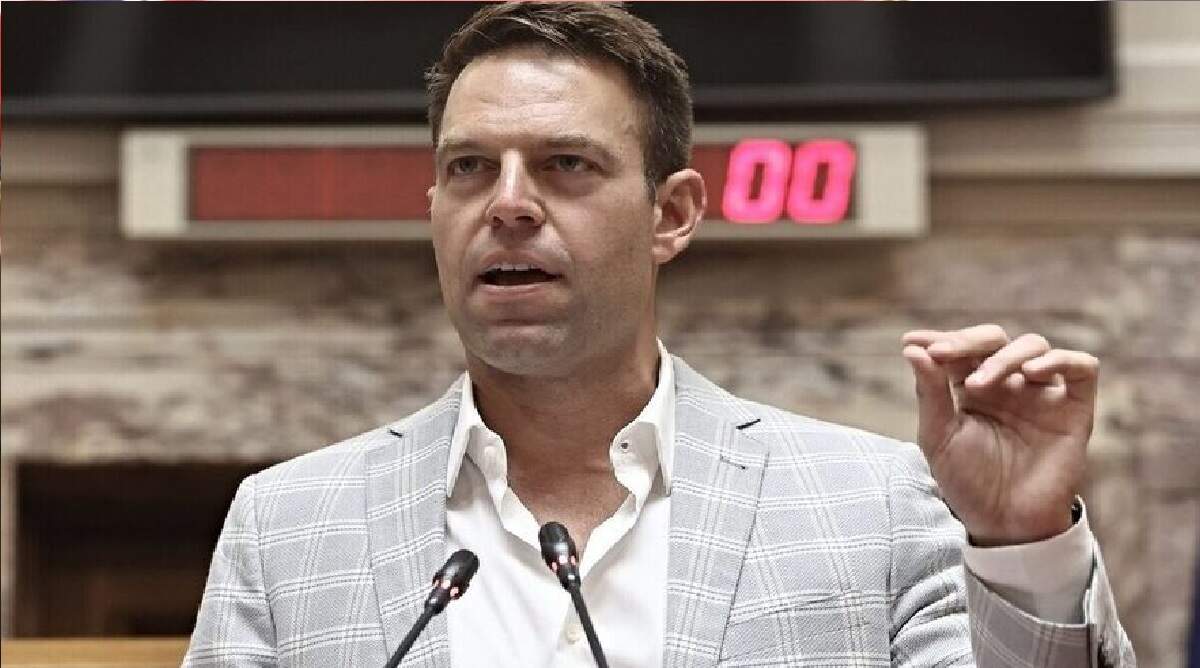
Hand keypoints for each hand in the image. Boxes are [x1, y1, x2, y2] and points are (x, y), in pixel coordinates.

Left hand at [901, 324, 1096, 545]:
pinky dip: (1060, 360)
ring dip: (1005, 356)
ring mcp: (1042, 394)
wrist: (1004, 523)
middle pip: (995, 339)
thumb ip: (929, 391)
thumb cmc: (968, 481)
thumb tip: (912, 348)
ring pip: (1034, 346)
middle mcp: (1008, 384)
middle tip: (942, 355)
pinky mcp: (1074, 408)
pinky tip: (1032, 372)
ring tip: (979, 383)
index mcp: (972, 386)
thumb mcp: (939, 436)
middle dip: (968, 341)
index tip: (911, 341)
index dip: (939, 339)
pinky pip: (1082, 368)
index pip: (960, 349)